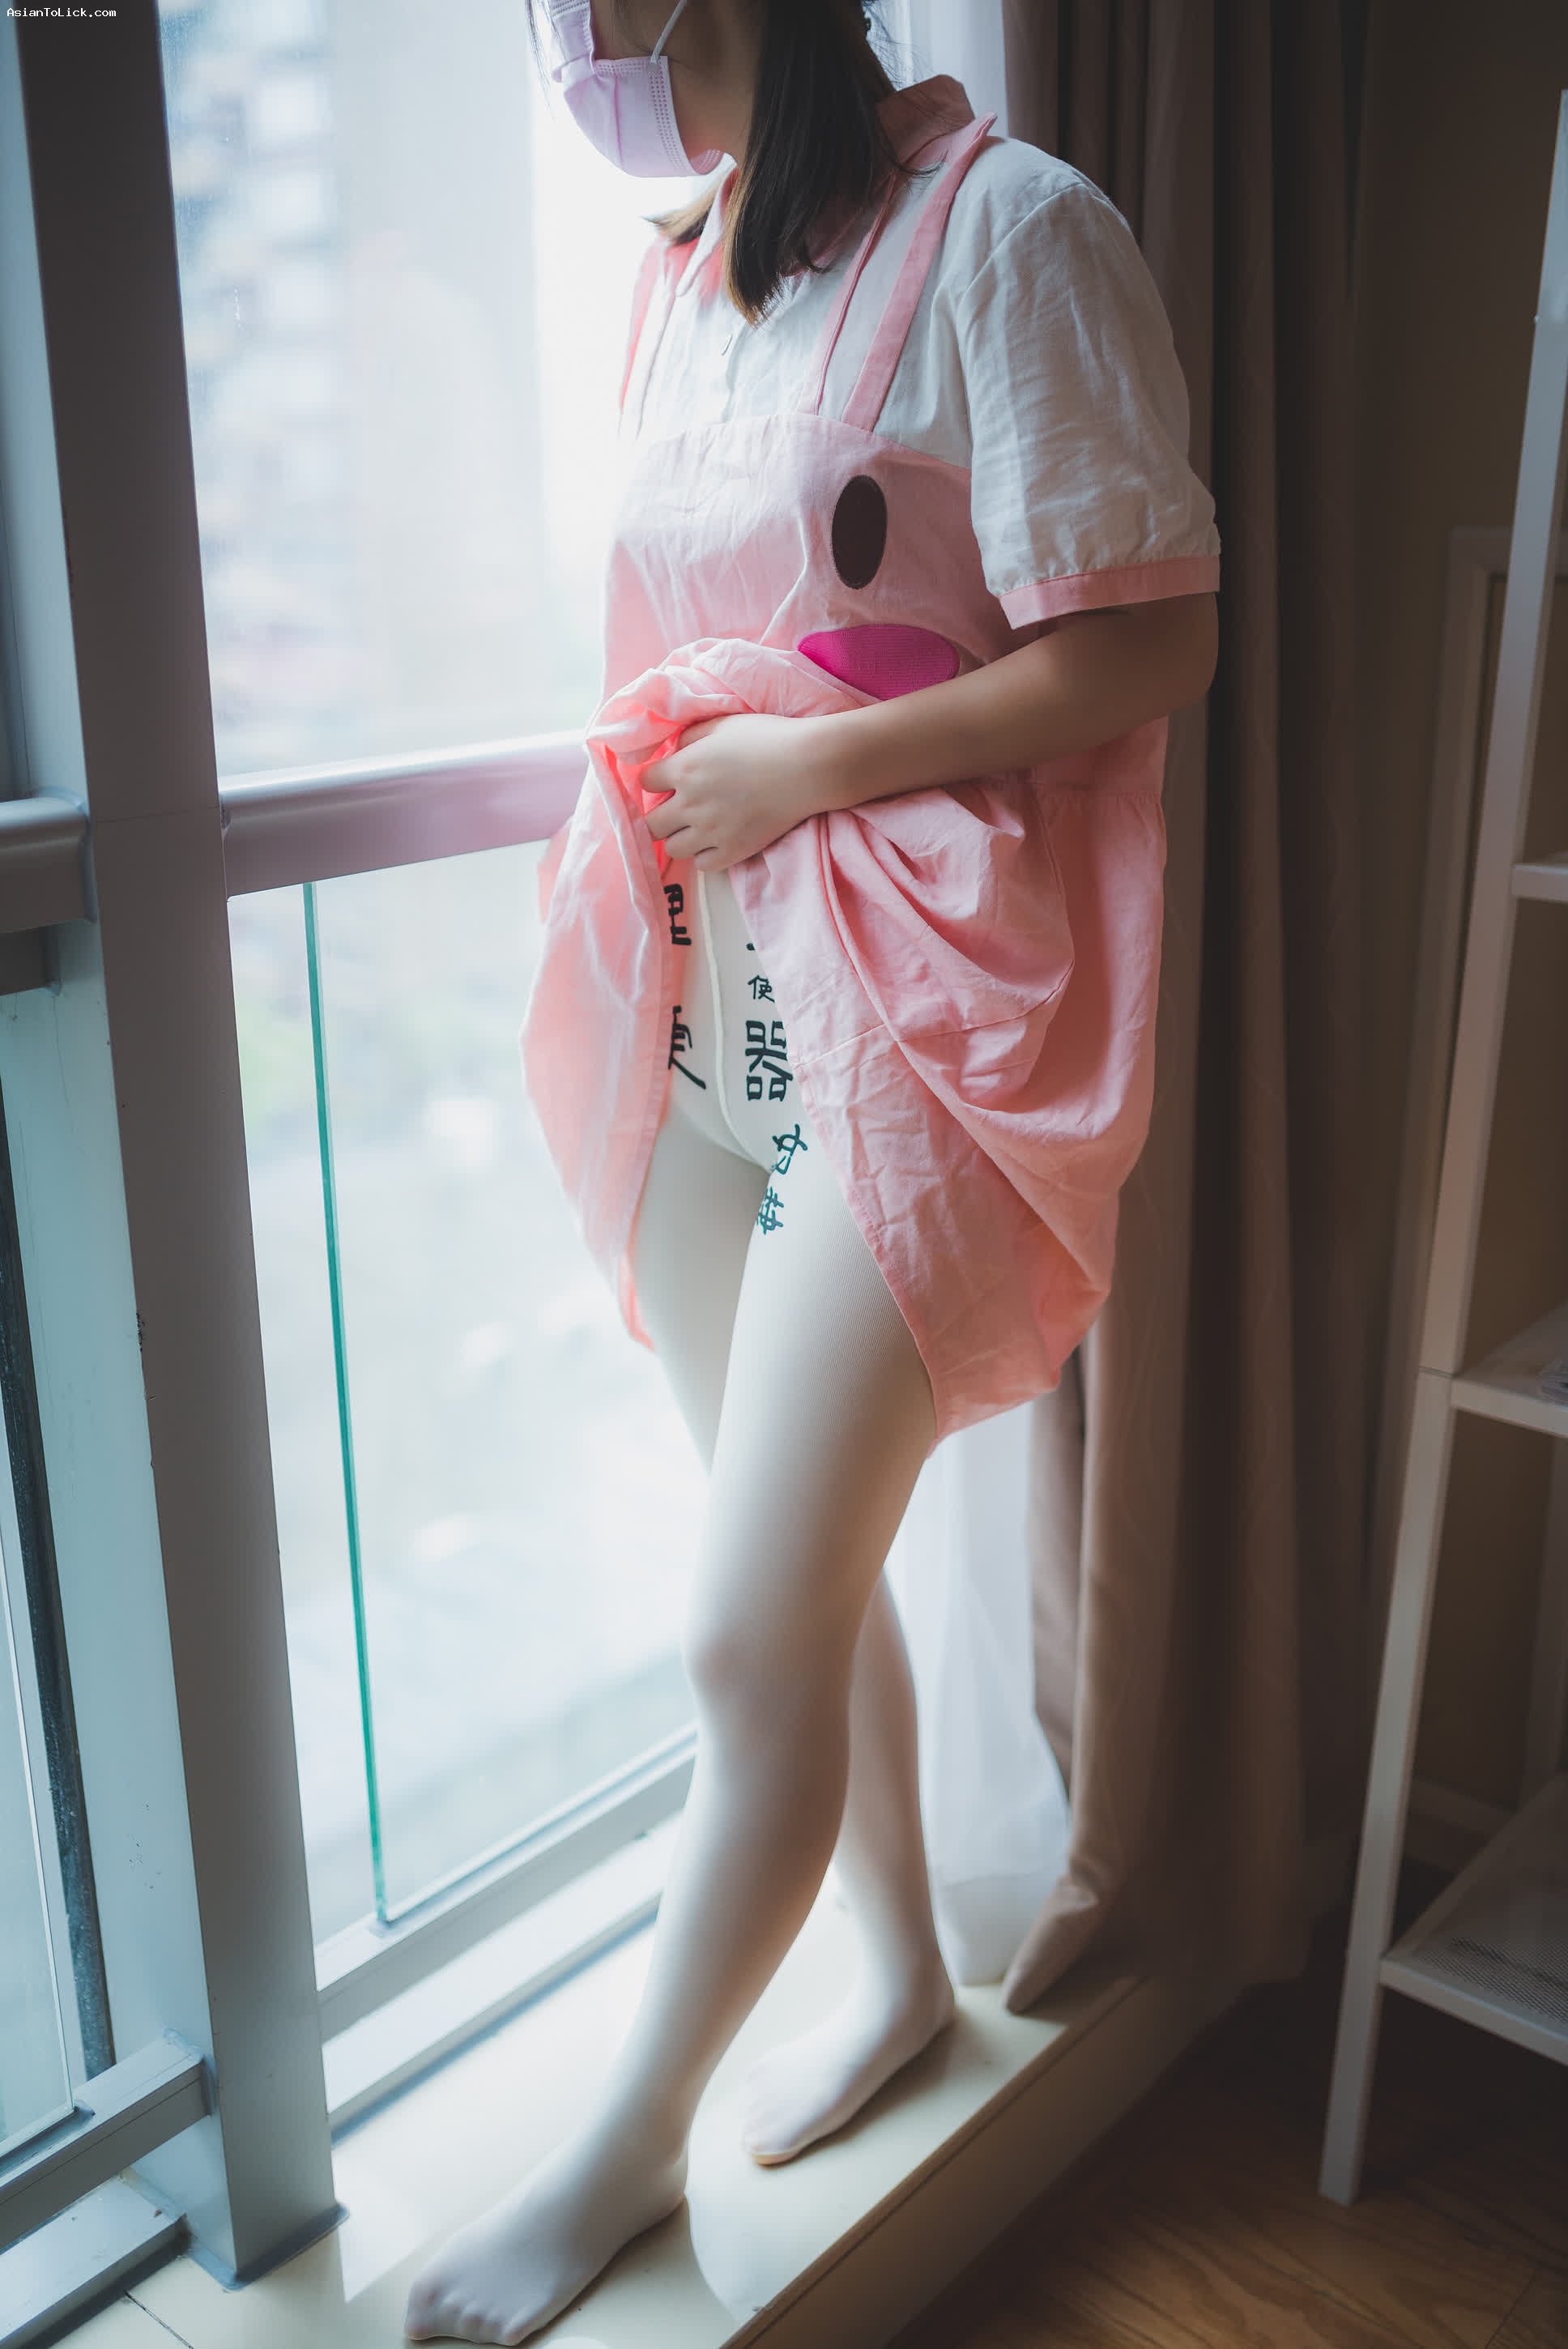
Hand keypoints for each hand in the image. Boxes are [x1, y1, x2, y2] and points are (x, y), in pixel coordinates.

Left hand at [639, 714, 831, 871]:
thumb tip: (676, 750)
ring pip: (673, 848)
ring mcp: (711, 832)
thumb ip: (691, 736)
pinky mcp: (733, 851)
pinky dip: (705, 855)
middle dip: (660, 814)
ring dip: (680, 837)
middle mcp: (690, 804)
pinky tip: (716, 841)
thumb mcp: (722, 724)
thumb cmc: (767, 738)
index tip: (667, 781)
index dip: (655, 780)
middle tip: (677, 809)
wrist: (806, 767)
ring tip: (696, 828)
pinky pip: (703, 865)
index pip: (645, 782)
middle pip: (651, 824)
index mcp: (684, 769)